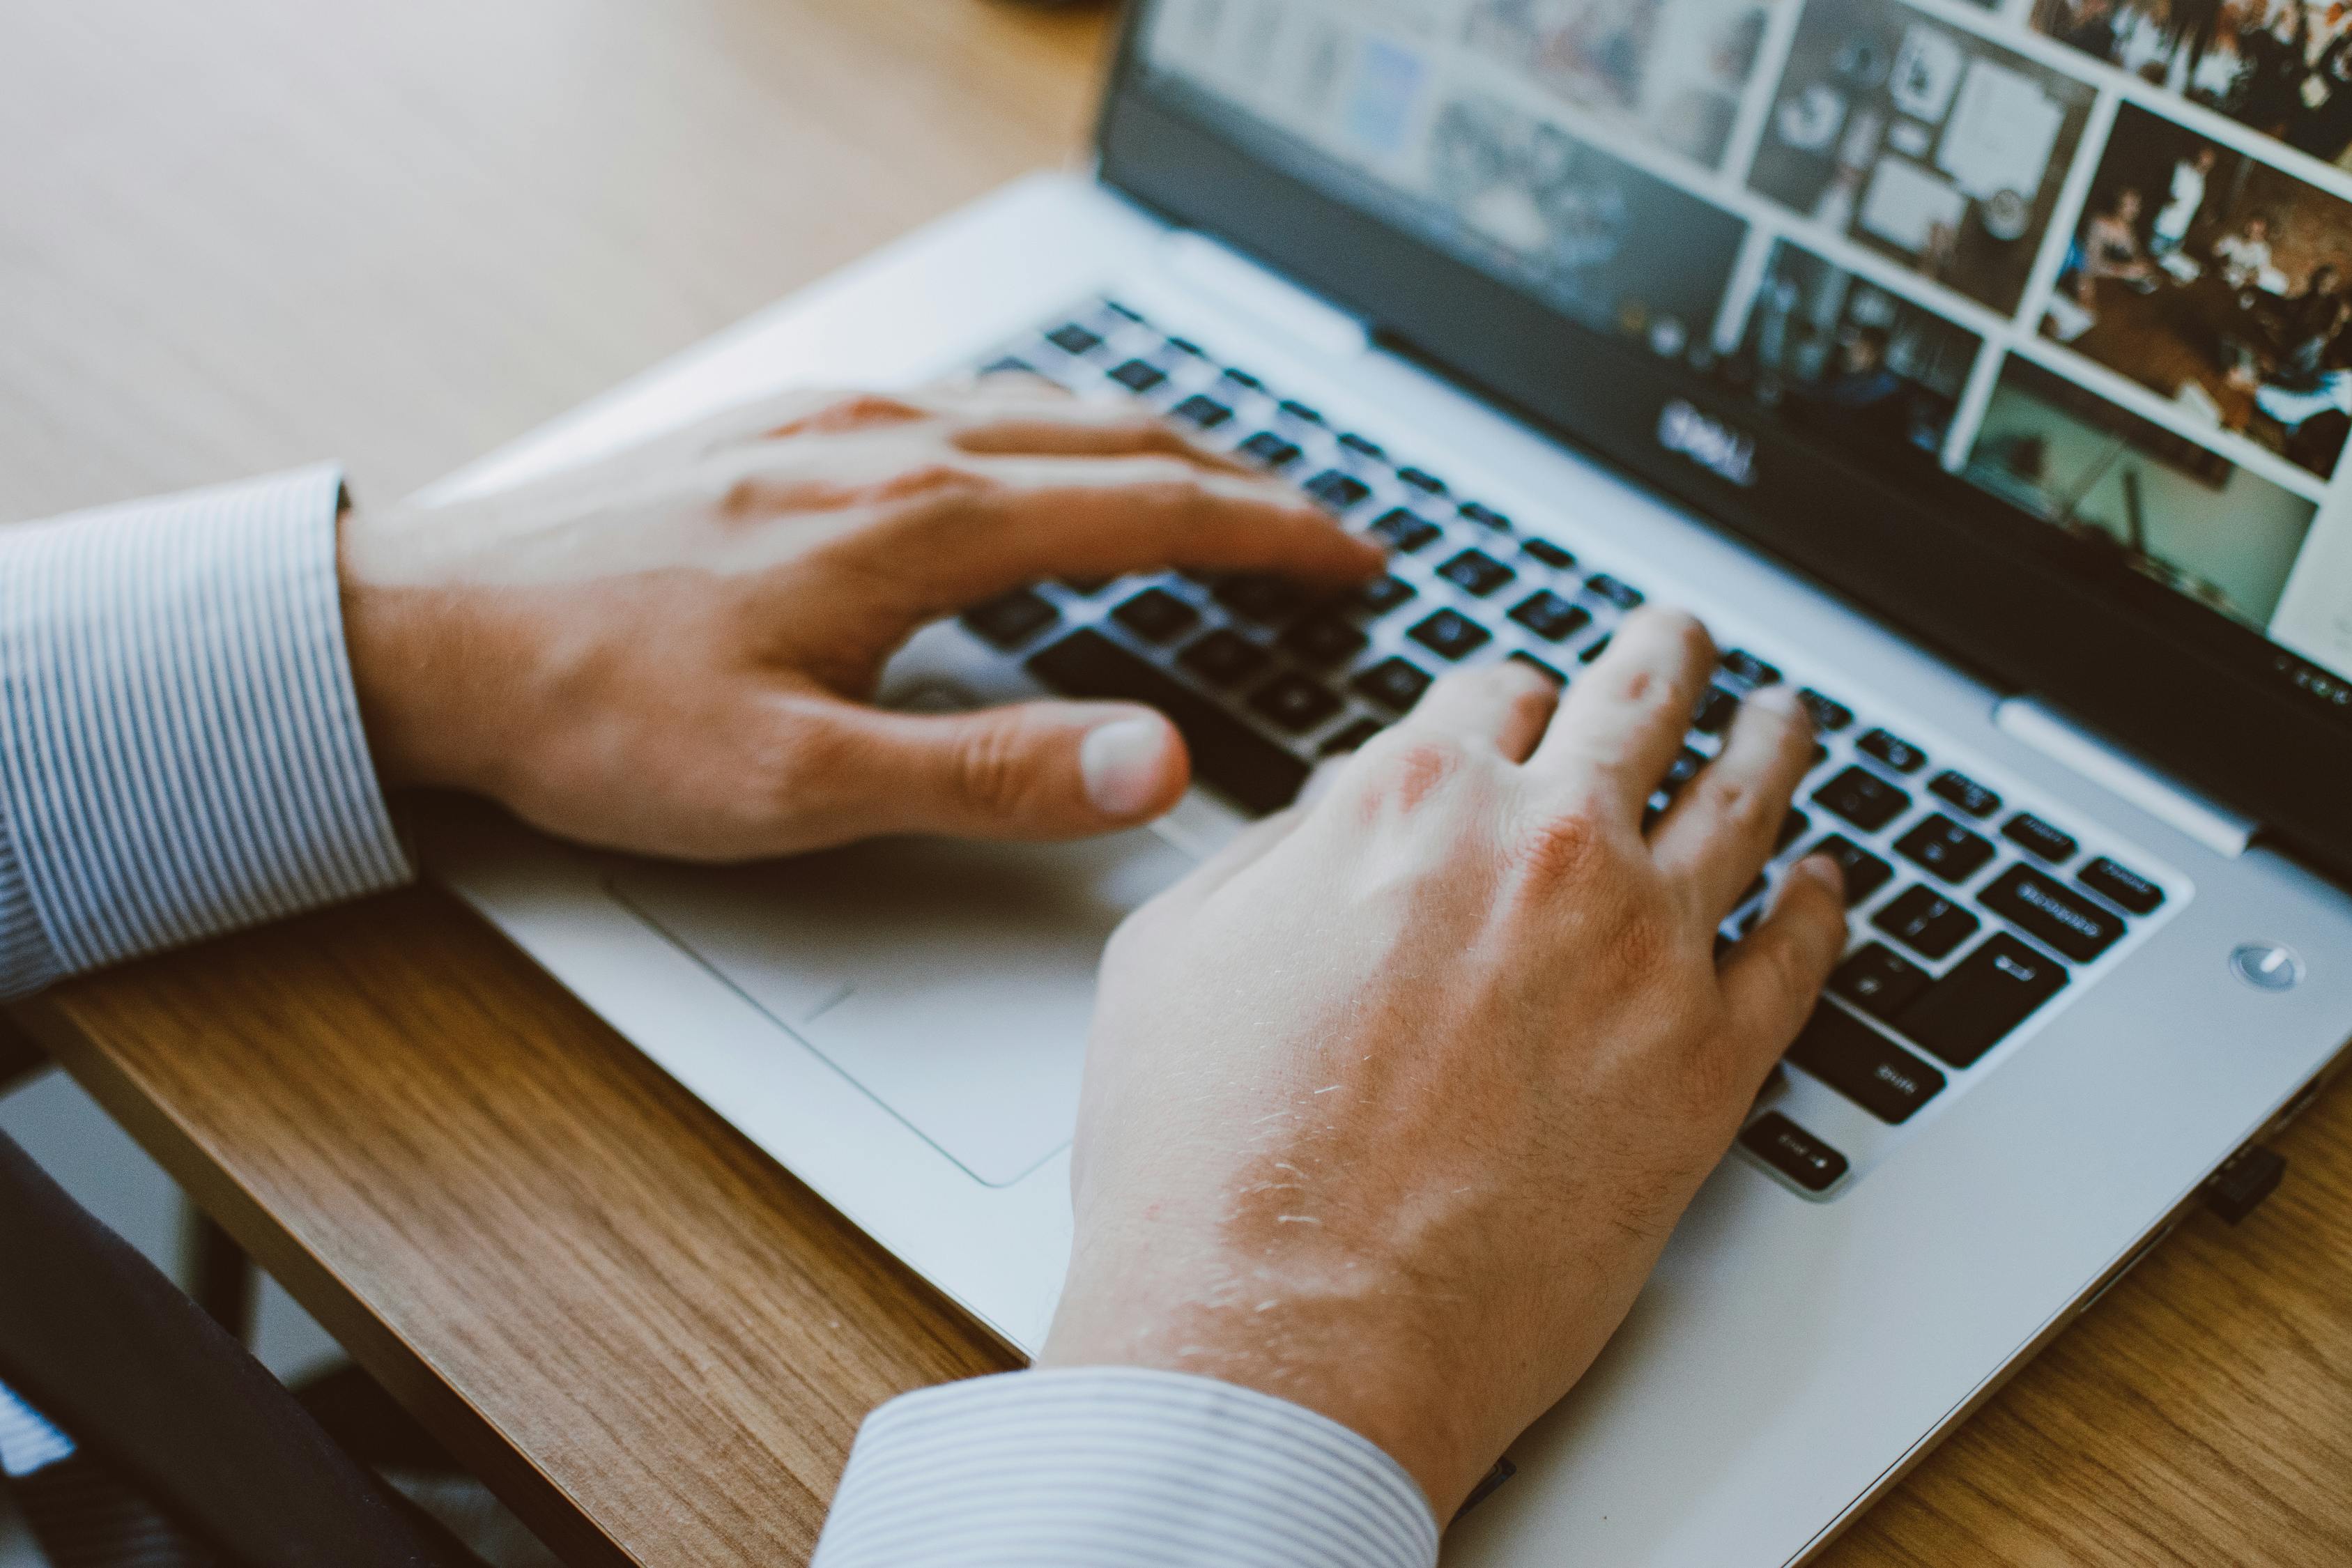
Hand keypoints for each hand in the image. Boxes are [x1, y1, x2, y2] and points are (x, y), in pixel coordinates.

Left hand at [338, 380, 1380, 856]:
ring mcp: (834, 419)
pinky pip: (964, 406)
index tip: (1357, 559)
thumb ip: (992, 772)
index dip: (1275, 537)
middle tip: (1323, 533)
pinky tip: (1040, 469)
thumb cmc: (594, 712)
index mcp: (922, 526)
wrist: (422, 631)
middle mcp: (891, 443)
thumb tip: (1157, 762)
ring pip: (1042, 412)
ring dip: (1152, 452)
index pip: (1154, 512)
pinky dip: (1054, 435)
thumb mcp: (798, 784)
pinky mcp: (782, 423)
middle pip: (1118, 443)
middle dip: (1241, 486)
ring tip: (1215, 498)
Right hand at [1039, 610, 1847, 1518]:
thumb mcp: (1176, 954)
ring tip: (1783, 721)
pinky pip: (1801, 953)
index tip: (1522, 709)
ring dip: (1769, 745)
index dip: (1505, 698)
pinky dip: (1823, 904)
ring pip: (1745, 802)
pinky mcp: (1709, 1066)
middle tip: (1679, 642)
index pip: (1490, 693)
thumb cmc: (1206, 1164)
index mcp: (1408, 801)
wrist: (1282, 1334)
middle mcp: (1541, 846)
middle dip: (1662, 657)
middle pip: (1636, 701)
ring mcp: (1642, 949)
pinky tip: (1826, 884)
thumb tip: (1335, 819)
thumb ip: (1276, 856)